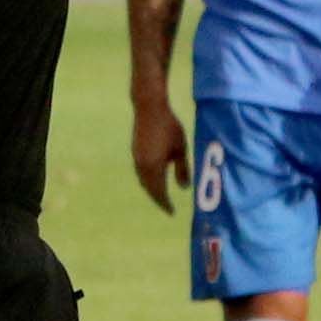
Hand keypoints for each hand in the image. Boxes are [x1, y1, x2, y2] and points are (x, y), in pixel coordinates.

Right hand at [130, 98, 189, 212]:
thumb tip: (184, 188)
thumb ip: (182, 169)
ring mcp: (136, 159)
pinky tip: (154, 178)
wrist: (149, 108)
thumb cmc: (169, 126)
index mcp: (153, 167)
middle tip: (167, 207)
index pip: (159, 192)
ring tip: (161, 195)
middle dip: (158, 199)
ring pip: (143, 181)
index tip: (172, 212)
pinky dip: (148, 180)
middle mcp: (142, 166)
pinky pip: (141, 173)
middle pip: (149, 189)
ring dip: (152, 190)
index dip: (165, 204)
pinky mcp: (135, 152)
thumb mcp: (180, 148)